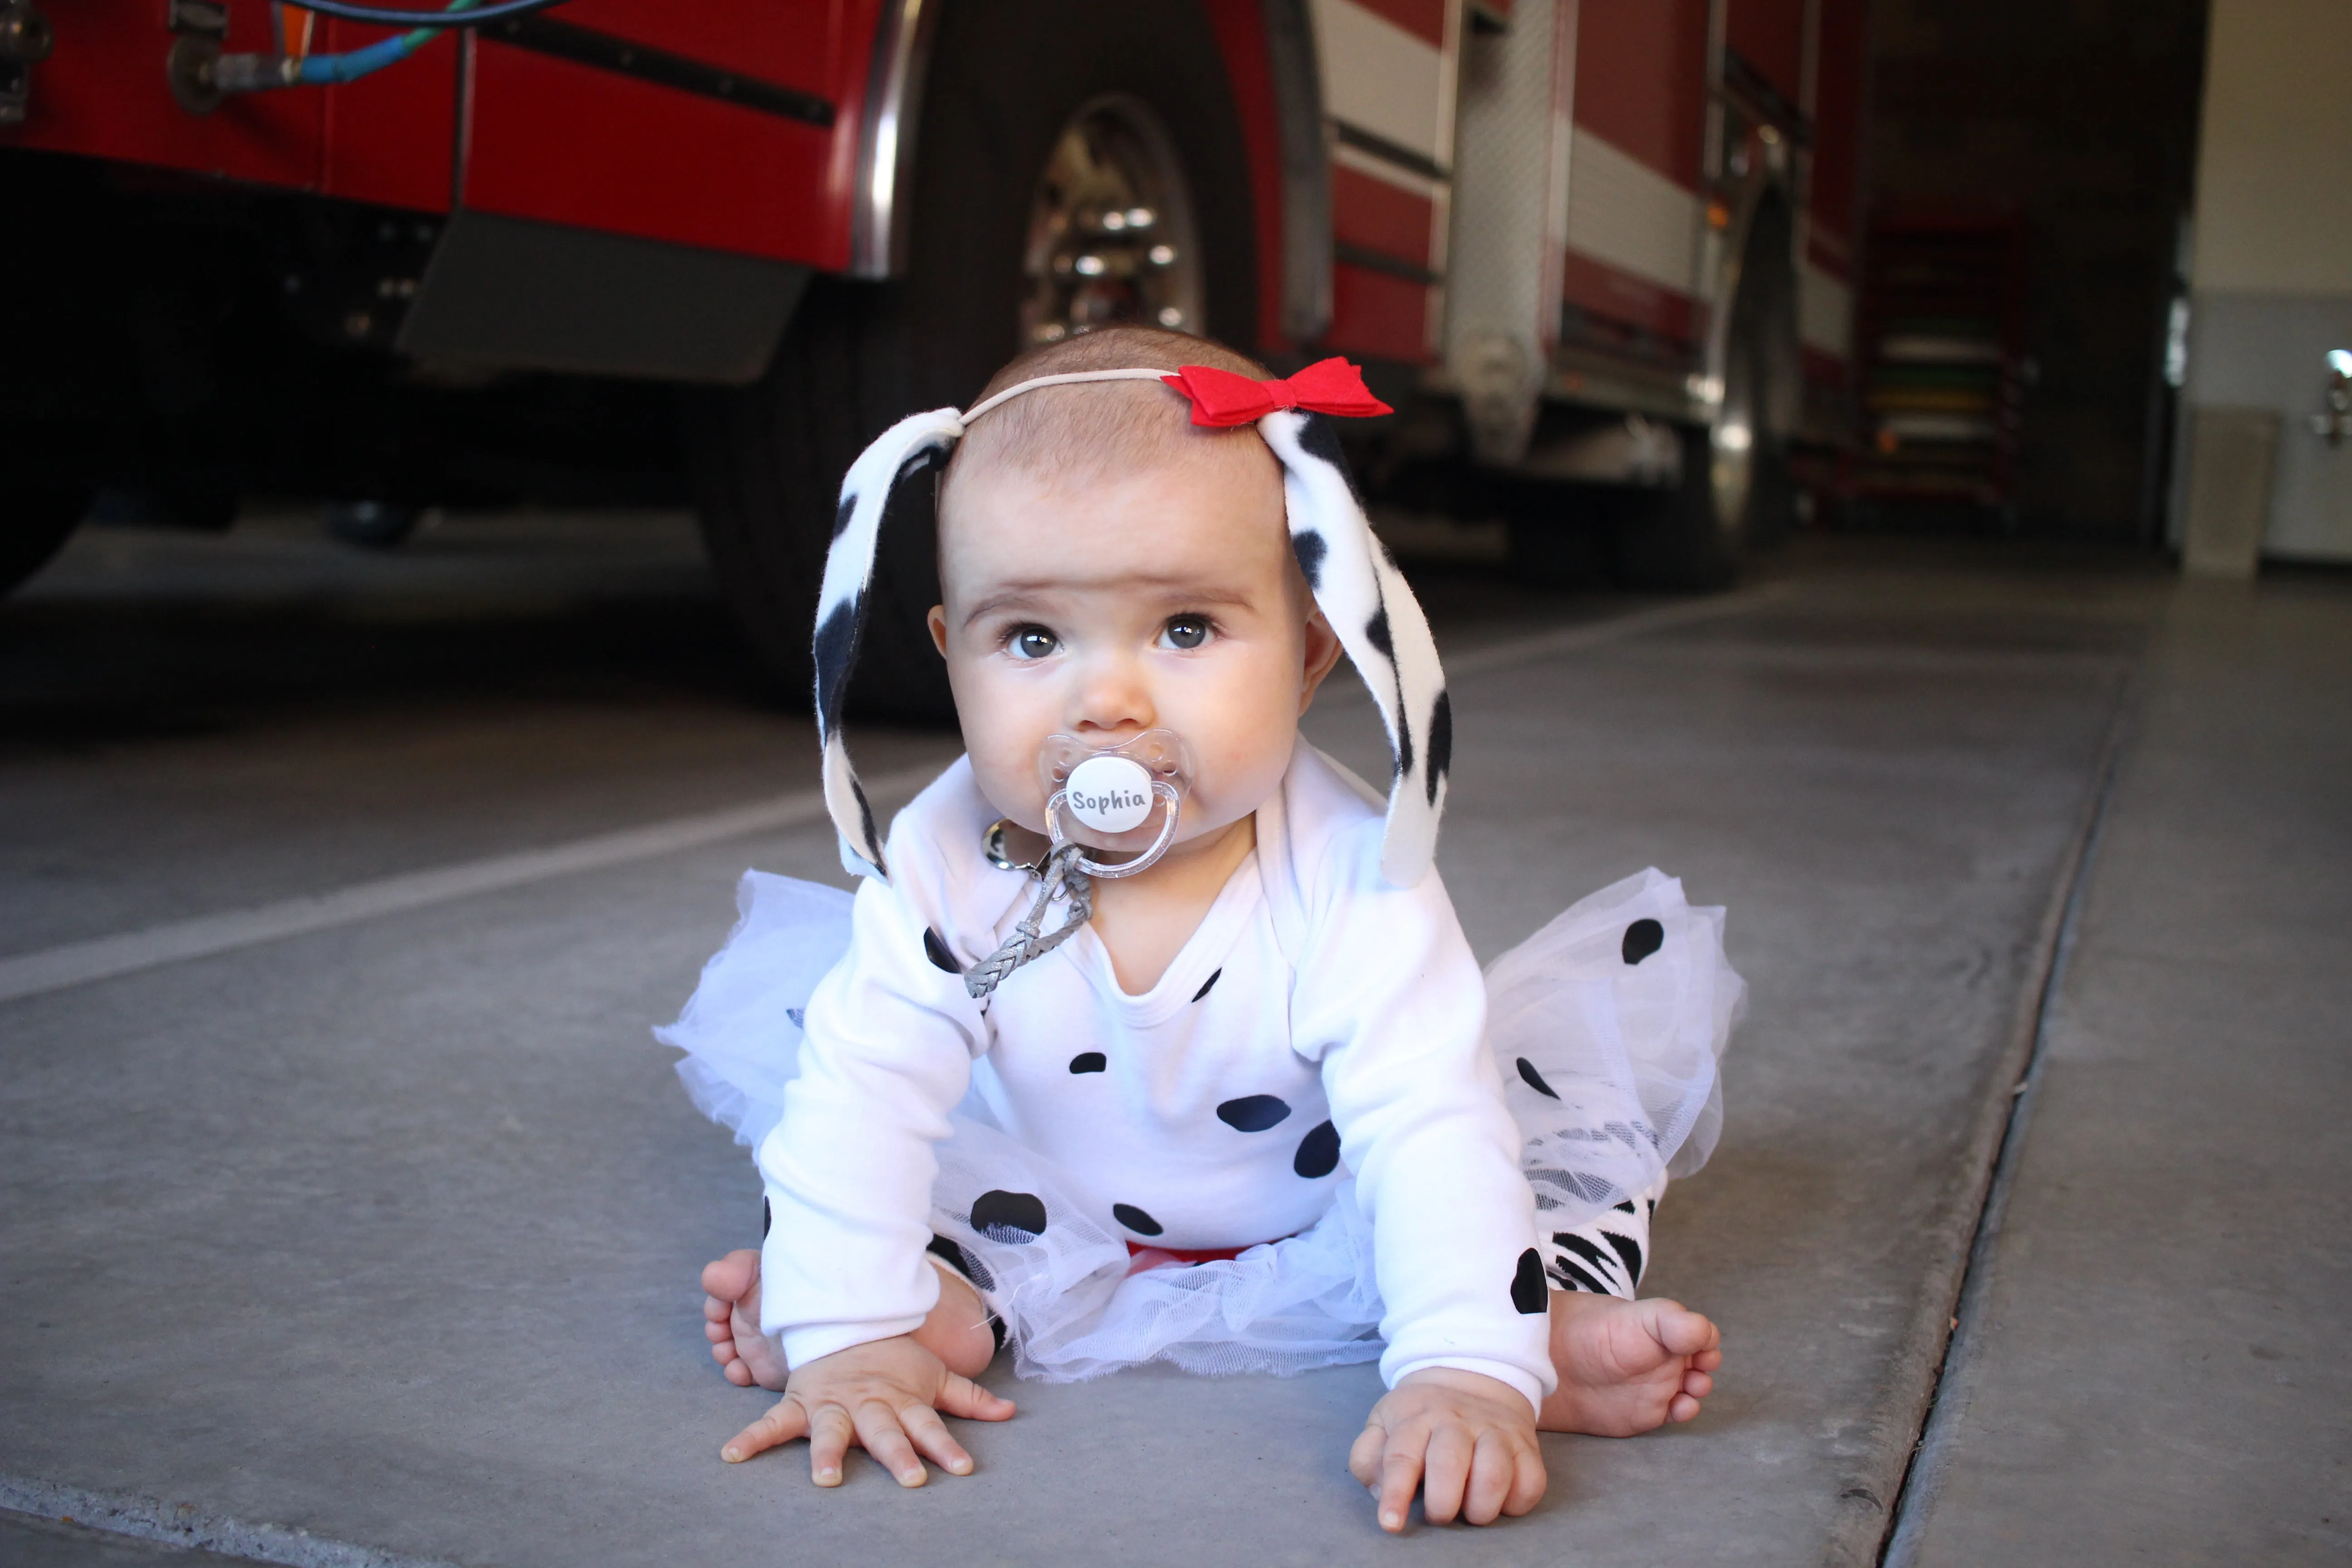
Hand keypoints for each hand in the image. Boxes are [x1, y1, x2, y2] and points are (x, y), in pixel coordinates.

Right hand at [718, 1332, 1015, 1486]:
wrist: (849, 1319)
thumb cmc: (895, 1356)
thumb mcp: (934, 1374)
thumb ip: (969, 1397)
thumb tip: (1010, 1412)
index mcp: (901, 1400)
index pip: (929, 1426)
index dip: (946, 1446)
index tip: (962, 1468)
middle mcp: (869, 1404)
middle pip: (885, 1432)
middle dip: (897, 1454)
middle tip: (910, 1477)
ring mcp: (834, 1403)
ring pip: (832, 1430)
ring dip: (830, 1452)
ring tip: (826, 1478)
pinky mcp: (802, 1401)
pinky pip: (773, 1422)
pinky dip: (752, 1437)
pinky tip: (732, 1455)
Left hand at [1349, 1368, 1545, 1531]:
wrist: (1472, 1377)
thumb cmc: (1420, 1417)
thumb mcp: (1383, 1423)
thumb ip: (1369, 1456)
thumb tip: (1380, 1491)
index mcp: (1416, 1416)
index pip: (1402, 1456)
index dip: (1396, 1493)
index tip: (1391, 1524)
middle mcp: (1456, 1420)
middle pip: (1450, 1463)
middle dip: (1442, 1503)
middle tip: (1439, 1516)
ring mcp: (1495, 1430)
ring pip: (1494, 1472)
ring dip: (1481, 1506)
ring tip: (1470, 1512)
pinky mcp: (1526, 1445)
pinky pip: (1531, 1481)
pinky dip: (1517, 1502)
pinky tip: (1501, 1502)